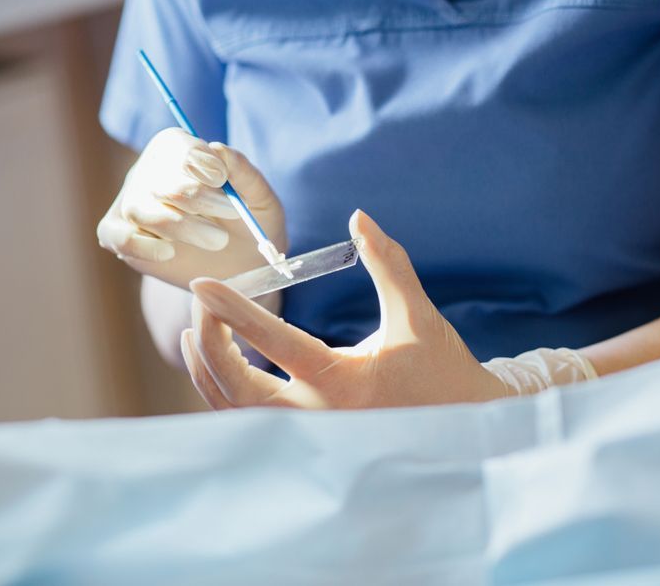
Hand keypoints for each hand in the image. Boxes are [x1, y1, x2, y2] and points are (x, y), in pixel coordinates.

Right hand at [97, 128, 285, 288]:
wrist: (241, 265)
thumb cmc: (249, 224)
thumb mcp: (260, 199)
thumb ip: (245, 174)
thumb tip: (219, 149)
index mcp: (180, 151)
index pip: (175, 145)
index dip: (195, 159)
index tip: (220, 178)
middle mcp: (150, 173)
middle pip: (159, 180)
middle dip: (196, 197)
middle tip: (231, 213)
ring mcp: (132, 204)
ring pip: (139, 208)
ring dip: (179, 226)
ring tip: (217, 240)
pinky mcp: (122, 236)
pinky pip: (118, 237)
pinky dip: (142, 246)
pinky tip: (169, 254)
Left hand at [181, 210, 505, 408]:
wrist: (461, 426)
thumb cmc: (441, 370)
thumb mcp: (417, 316)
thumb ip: (388, 265)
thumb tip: (360, 218)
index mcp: (344, 383)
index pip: (275, 343)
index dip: (234, 311)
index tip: (203, 285)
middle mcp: (319, 416)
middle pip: (238, 388)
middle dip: (210, 343)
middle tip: (201, 301)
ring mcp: (310, 435)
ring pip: (237, 412)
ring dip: (209, 371)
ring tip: (197, 330)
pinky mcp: (308, 440)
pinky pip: (251, 422)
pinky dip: (226, 393)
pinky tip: (218, 363)